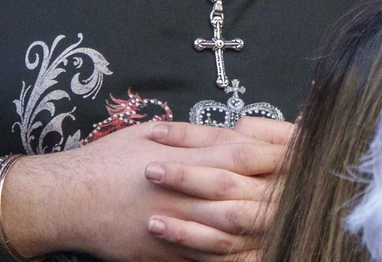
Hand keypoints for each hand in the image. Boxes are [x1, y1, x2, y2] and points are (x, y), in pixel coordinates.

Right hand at [1, 118, 292, 261]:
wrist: (67, 198)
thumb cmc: (110, 159)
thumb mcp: (156, 133)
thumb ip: (198, 136)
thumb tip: (232, 132)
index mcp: (196, 156)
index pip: (253, 154)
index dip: (281, 154)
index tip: (305, 153)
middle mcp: (196, 191)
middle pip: (254, 191)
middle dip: (285, 192)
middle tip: (313, 191)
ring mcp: (184, 224)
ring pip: (237, 227)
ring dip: (266, 226)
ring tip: (295, 223)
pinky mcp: (170, 251)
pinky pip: (210, 256)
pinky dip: (234, 254)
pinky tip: (254, 251)